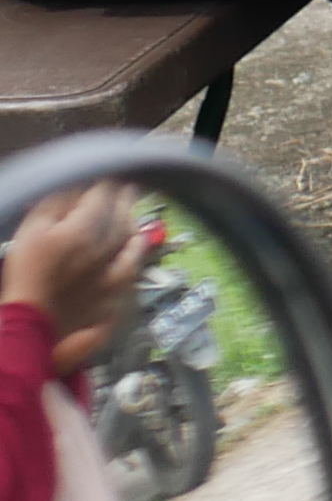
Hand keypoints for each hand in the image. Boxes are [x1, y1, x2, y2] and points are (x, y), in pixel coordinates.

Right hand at [3, 184, 144, 369]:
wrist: (29, 324)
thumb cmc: (24, 274)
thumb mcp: (30, 231)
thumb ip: (56, 206)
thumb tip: (77, 189)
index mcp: (84, 231)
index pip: (102, 199)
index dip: (106, 185)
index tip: (108, 177)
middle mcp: (106, 249)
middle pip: (121, 218)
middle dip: (125, 200)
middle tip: (129, 188)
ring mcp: (113, 274)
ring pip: (133, 242)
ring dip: (134, 224)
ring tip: (134, 214)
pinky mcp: (114, 295)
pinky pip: (133, 270)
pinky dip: (137, 254)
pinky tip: (138, 248)